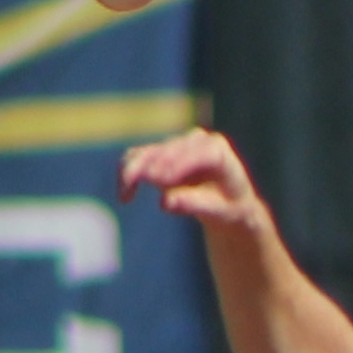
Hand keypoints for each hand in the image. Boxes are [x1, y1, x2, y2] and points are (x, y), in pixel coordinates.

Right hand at [117, 127, 271, 233]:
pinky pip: (137, 158)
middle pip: (168, 150)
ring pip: (147, 152)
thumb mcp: (219, 211)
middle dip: (151, 168)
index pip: (197, 153)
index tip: (160, 180)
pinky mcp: (160, 153)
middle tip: (134, 189)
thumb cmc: (228, 207)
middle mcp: (196, 141)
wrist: (225, 202)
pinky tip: (125, 196)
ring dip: (132, 171)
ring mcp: (176, 144)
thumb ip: (194, 204)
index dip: (178, 164)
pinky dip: (127, 174)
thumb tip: (164, 202)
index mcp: (218, 150)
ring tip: (125, 195)